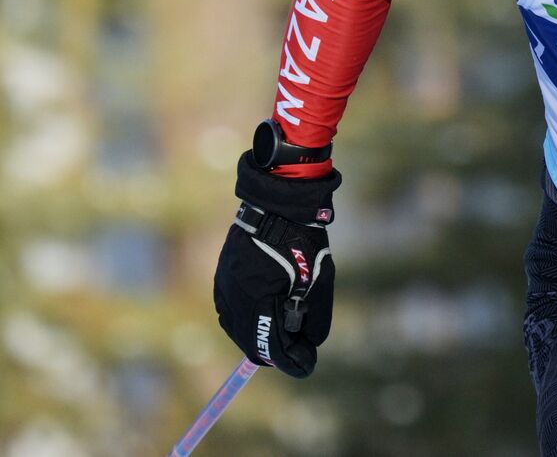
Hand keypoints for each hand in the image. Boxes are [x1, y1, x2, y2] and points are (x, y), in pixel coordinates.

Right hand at [213, 151, 340, 376]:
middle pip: (250, 342)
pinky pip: (229, 311)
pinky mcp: (221, 277)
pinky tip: (261, 320)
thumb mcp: (319, 279)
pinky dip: (245, 322)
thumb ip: (315, 315)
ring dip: (257, 338)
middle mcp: (236, 295)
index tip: (307, 366)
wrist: (277, 205)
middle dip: (274, 353)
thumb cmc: (303, 241)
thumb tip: (308, 345)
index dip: (292, 361)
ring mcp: (224, 286)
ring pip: (237, 329)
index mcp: (261, 297)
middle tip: (295, 356)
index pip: (272, 344)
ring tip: (280, 340)